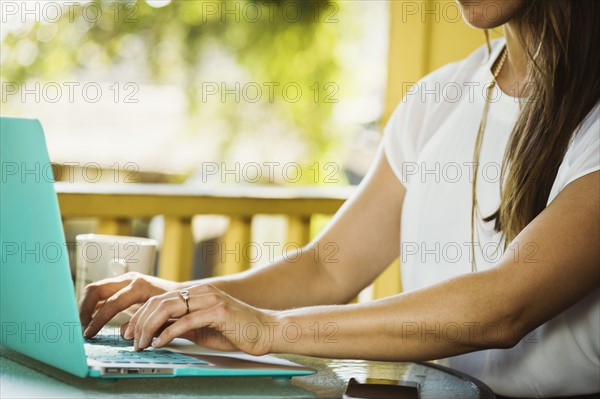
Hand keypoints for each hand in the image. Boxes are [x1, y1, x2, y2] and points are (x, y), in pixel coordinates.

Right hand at [79, 272, 181, 337]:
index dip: (97, 320)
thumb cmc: (173, 306)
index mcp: (138, 286)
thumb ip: (141, 323)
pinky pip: (100, 294)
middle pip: (95, 290)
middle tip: (81, 328)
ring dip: (85, 308)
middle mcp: (128, 280)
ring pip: (94, 290)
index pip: (110, 303)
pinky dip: (92, 306)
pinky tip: (90, 320)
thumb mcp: (159, 315)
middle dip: (83, 310)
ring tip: (83, 326)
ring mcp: (123, 281)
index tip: (89, 334)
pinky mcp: (121, 286)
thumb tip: (123, 334)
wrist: (183, 294)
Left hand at [125, 284, 276, 355]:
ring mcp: (210, 299)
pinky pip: (185, 322)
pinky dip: (167, 334)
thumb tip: (157, 332)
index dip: (140, 315)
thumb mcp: (203, 328)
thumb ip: (182, 325)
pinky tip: (159, 343)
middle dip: (139, 322)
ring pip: (168, 308)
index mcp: (198, 292)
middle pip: (159, 301)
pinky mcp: (218, 311)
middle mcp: (202, 291)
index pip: (160, 299)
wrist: (267, 330)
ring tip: (143, 343)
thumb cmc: (238, 331)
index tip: (129, 331)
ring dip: (149, 328)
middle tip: (131, 340)